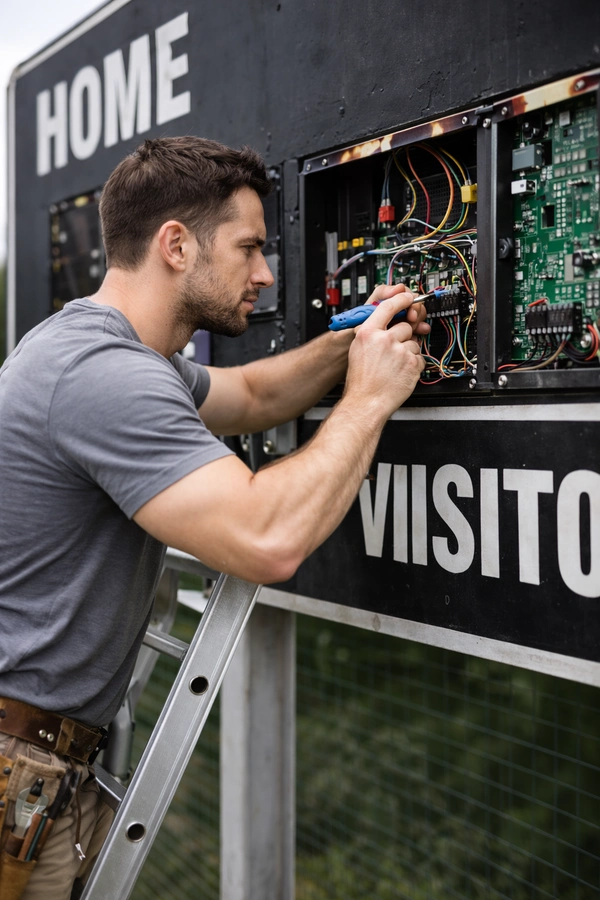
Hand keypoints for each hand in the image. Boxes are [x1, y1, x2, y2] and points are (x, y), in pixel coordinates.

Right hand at [345, 288, 425, 417]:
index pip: (388, 306)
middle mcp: (384, 339)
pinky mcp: (412, 364)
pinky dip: (414, 365)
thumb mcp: (359, 349)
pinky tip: (401, 373)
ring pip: (414, 343)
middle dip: (403, 337)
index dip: (401, 299)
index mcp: (368, 333)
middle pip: (404, 326)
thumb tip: (387, 323)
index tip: (408, 297)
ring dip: (408, 353)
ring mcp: (400, 351)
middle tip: (393, 352)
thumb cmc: (361, 381)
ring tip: (395, 366)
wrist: (366, 402)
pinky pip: (419, 358)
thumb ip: (372, 333)